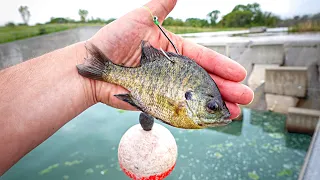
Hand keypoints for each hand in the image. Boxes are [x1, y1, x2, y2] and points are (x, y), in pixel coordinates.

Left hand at [83, 0, 253, 118]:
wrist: (93, 68)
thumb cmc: (112, 41)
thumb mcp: (137, 20)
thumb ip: (158, 8)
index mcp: (172, 51)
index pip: (201, 58)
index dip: (220, 66)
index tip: (239, 74)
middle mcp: (172, 70)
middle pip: (203, 80)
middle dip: (225, 89)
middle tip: (245, 97)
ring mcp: (166, 88)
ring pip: (195, 97)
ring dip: (216, 106)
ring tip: (234, 113)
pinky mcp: (158, 102)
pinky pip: (180, 110)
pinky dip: (196, 116)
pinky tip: (211, 121)